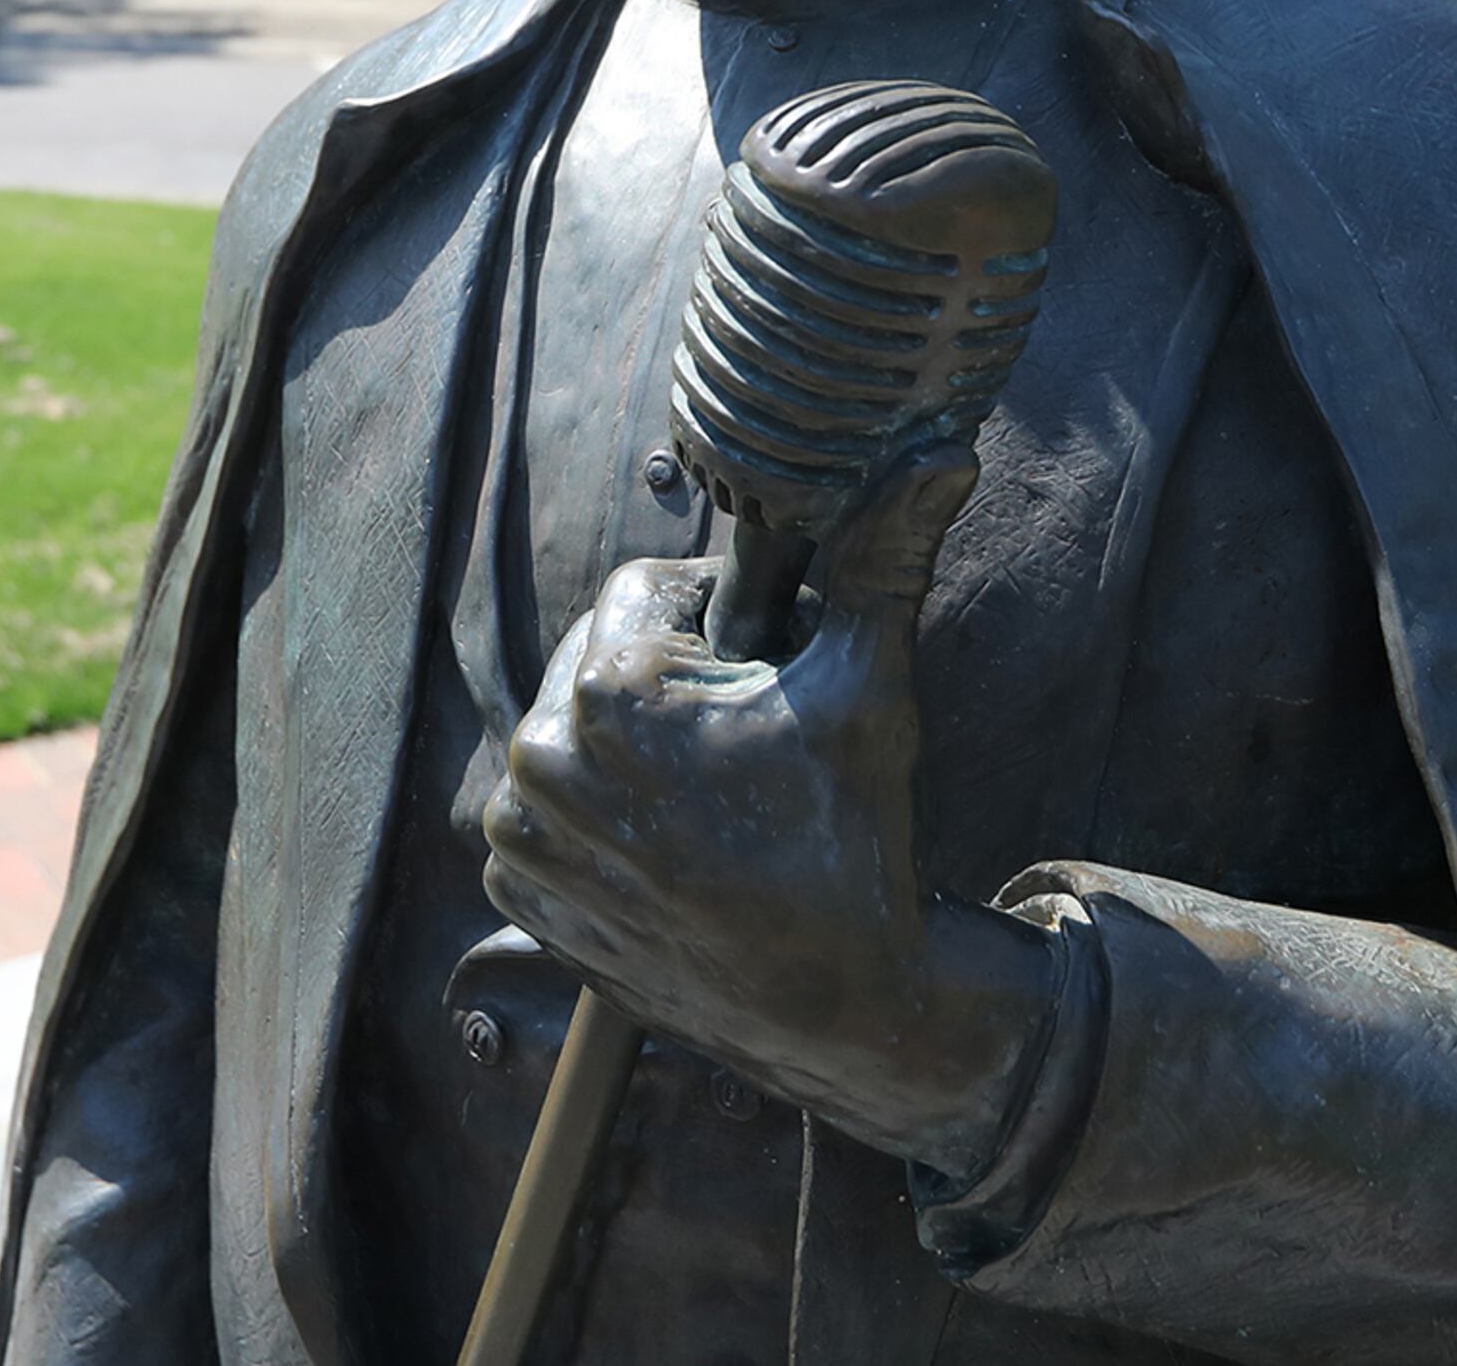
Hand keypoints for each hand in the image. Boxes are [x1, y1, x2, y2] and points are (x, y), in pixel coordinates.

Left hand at [480, 443, 1058, 1177]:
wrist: (835, 1004)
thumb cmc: (855, 837)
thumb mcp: (868, 683)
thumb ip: (883, 555)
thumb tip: (938, 452)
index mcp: (608, 687)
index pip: (644, 588)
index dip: (714, 622)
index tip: (761, 676)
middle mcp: (539, 754)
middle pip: (602, 658)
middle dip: (666, 682)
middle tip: (742, 746)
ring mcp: (521, 832)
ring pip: (573, 732)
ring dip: (626, 747)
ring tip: (709, 800)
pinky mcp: (519, 892)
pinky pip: (548, 810)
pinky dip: (596, 815)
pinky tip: (667, 846)